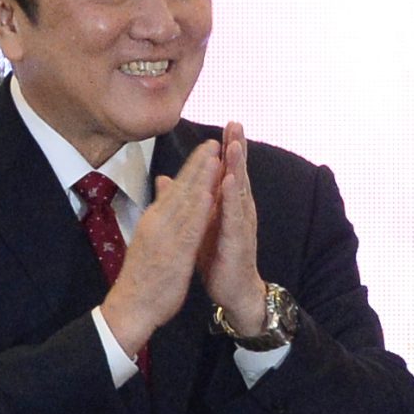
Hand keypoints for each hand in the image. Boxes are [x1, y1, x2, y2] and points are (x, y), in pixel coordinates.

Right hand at [103, 139, 222, 353]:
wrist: (130, 306)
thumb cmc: (143, 274)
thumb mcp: (150, 239)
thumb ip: (159, 216)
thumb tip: (162, 197)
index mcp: (154, 219)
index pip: (175, 188)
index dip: (192, 167)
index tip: (206, 148)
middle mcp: (157, 223)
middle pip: (180, 189)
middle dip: (198, 165)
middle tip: (213, 142)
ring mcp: (164, 237)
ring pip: (185, 203)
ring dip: (200, 179)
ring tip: (214, 158)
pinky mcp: (172, 254)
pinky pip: (188, 229)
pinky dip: (198, 211)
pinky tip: (209, 195)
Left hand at [198, 121, 269, 335]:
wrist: (233, 291)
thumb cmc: (219, 257)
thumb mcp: (202, 225)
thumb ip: (195, 202)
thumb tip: (172, 182)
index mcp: (227, 206)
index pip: (227, 171)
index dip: (227, 148)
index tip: (226, 124)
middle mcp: (238, 211)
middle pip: (238, 173)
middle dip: (237, 148)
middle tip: (236, 122)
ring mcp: (240, 225)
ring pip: (239, 190)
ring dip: (238, 166)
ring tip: (235, 144)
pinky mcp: (238, 241)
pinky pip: (235, 216)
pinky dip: (233, 197)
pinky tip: (232, 181)